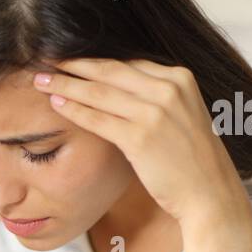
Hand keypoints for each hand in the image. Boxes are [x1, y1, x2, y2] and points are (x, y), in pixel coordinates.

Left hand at [34, 58, 246, 226]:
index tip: (70, 58)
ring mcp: (155, 113)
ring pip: (99, 92)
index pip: (128, 62)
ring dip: (65, 85)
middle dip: (74, 65)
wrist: (210, 193)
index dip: (95, 60)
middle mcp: (168, 90)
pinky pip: (98, 119)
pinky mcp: (140, 137)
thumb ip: (155, 97)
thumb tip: (118, 86)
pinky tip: (56, 104)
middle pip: (110, 70)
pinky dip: (74, 110)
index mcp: (180, 79)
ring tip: (42, 80)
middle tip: (46, 60)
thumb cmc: (191, 159)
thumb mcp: (181, 115)